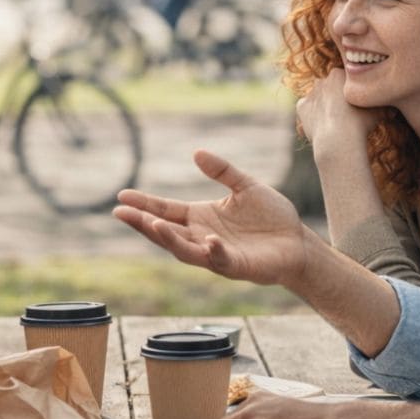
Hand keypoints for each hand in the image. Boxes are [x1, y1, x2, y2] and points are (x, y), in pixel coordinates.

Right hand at [113, 150, 307, 286]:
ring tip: (152, 224)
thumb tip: (196, 152)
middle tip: (121, 213)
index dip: (144, 204)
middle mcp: (202, 237)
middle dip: (143, 223)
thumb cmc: (272, 218)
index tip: (122, 197)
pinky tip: (210, 240)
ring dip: (168, 239)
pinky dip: (213, 252)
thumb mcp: (245, 186)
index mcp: (200, 218)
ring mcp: (216, 254)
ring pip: (184, 250)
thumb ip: (223, 171)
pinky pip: (220, 260)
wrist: (298, 242)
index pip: (165, 211)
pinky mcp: (236, 266)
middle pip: (165, 232)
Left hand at [296, 69, 377, 164]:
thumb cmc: (361, 123)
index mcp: (340, 74)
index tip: (358, 104)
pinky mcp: (301, 107)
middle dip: (338, 97)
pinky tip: (323, 125)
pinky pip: (307, 109)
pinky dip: (313, 115)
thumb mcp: (378, 111)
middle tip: (348, 113)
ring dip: (325, 105)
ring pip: (320, 97)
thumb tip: (392, 110)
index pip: (347, 79)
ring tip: (336, 121)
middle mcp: (323, 80)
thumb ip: (381, 105)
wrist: (338, 139)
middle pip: (332, 87)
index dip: (353, 92)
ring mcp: (310, 93)